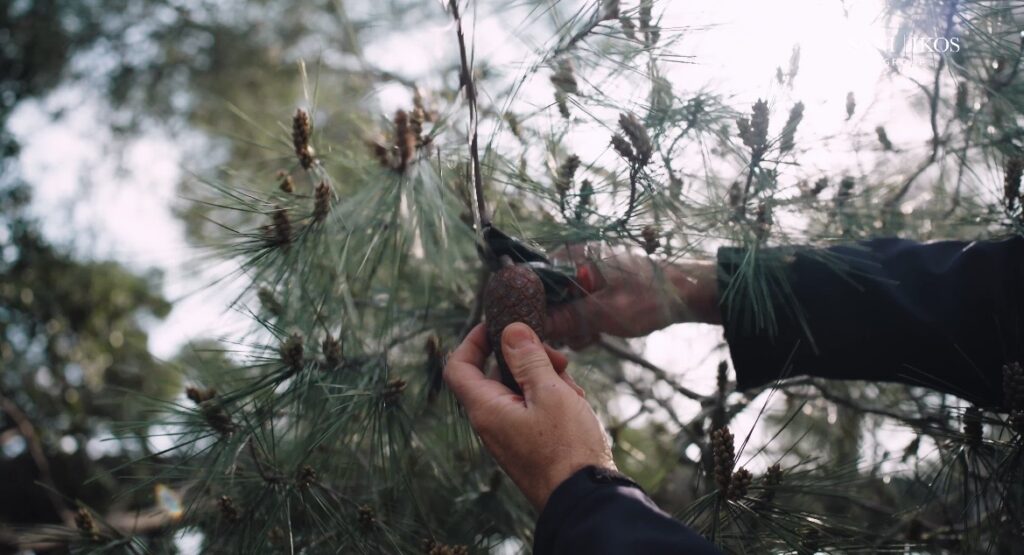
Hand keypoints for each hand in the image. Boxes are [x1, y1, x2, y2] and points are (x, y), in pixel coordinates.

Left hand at [444, 322, 615, 510]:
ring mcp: (509, 435)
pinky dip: (551, 399)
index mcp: (486, 409)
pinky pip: (531, 410)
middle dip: (527, 359)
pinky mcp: (528, 444)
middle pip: (496, 374)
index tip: (497, 325)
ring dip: (545, 379)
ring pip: (519, 391)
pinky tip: (575, 402)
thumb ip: (528, 358)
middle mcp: (491, 422)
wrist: (585, 498)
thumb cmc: (567, 447)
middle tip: (558, 358)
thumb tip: (510, 330)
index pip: (459, 367)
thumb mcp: (550, 392)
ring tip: (572, 387)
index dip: (472, 340)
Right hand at [547, 252, 720, 348]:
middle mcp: (574, 260)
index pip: (534, 281)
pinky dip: (584, 322)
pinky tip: (598, 333)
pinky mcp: (596, 286)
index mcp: (572, 256)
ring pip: (562, 306)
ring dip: (573, 326)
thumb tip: (534, 325)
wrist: (686, 294)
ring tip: (593, 335)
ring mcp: (585, 274)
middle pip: (546, 297)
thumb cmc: (649, 297)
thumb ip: (566, 318)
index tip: (548, 330)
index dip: (535, 308)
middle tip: (579, 336)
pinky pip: (577, 306)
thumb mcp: (604, 313)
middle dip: (559, 322)